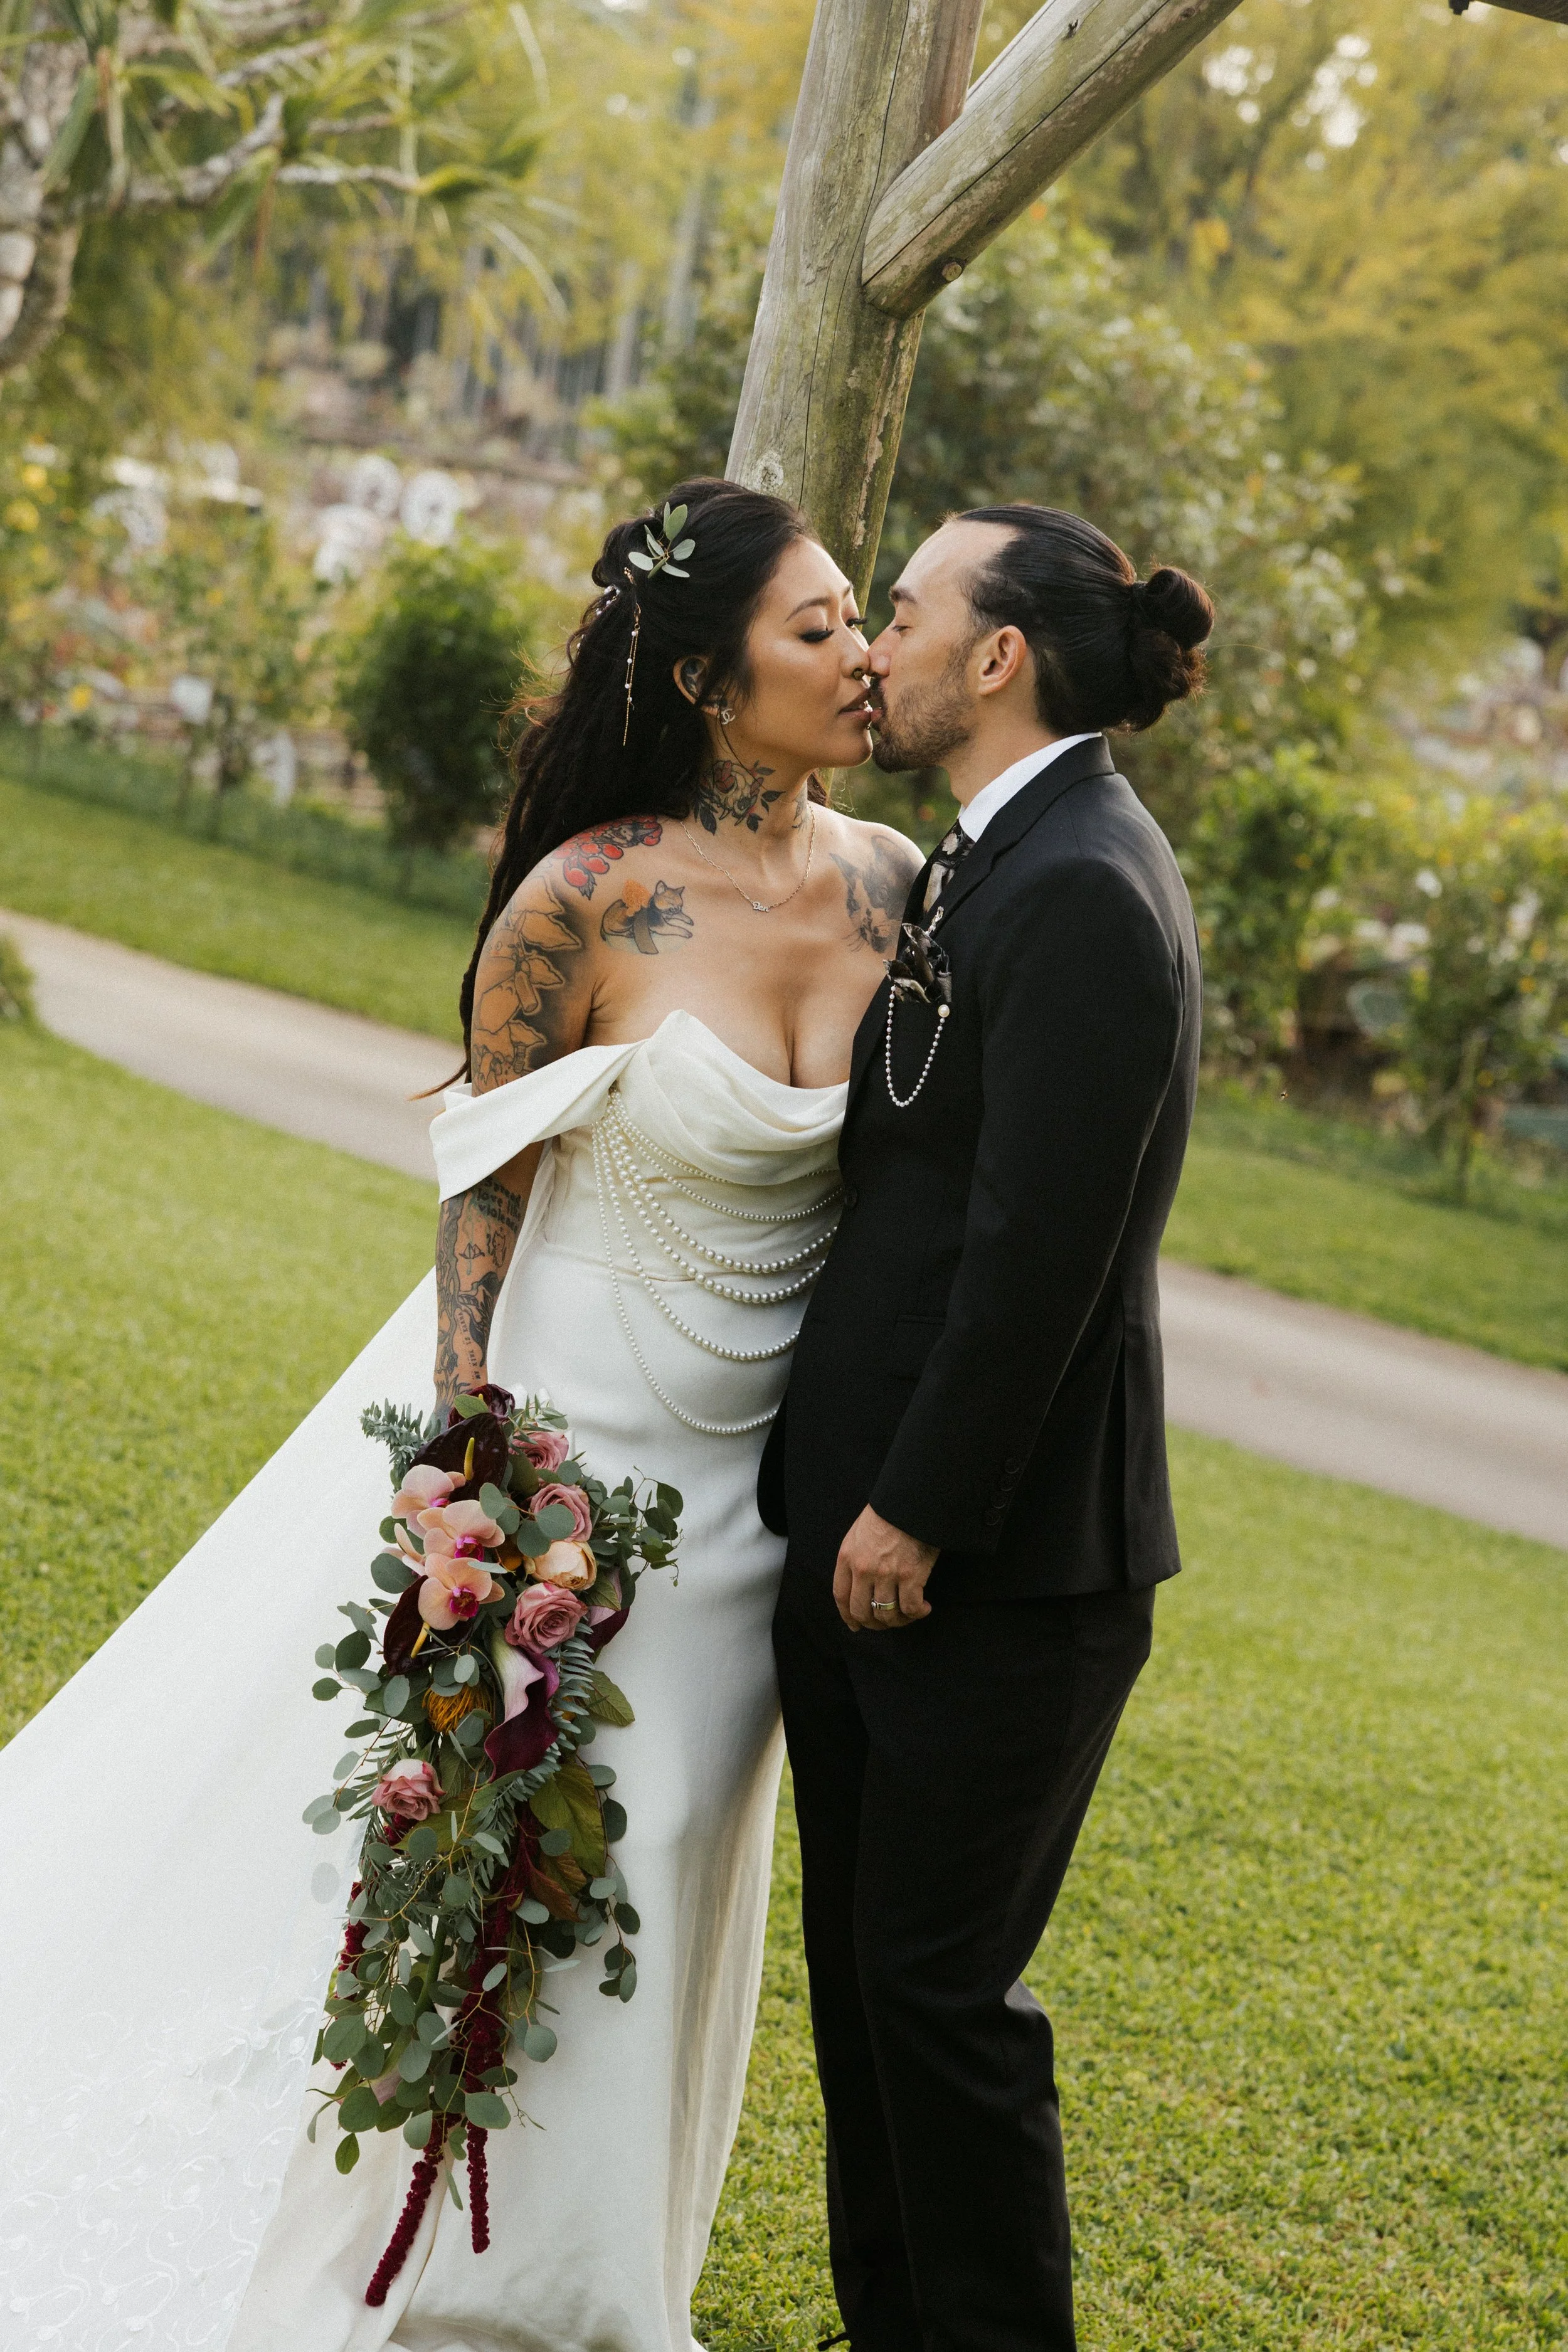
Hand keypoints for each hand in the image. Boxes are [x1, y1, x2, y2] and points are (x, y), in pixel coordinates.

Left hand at [833, 1506, 937, 1630]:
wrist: (912, 1500)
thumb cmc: (889, 1513)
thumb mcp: (860, 1532)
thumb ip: (855, 1557)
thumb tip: (859, 1584)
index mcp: (848, 1557)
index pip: (841, 1596)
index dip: (847, 1615)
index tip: (855, 1625)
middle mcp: (863, 1569)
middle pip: (862, 1611)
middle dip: (874, 1624)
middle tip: (887, 1623)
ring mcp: (886, 1574)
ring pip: (886, 1614)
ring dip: (899, 1621)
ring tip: (909, 1614)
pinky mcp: (910, 1576)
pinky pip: (911, 1608)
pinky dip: (918, 1613)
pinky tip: (924, 1607)